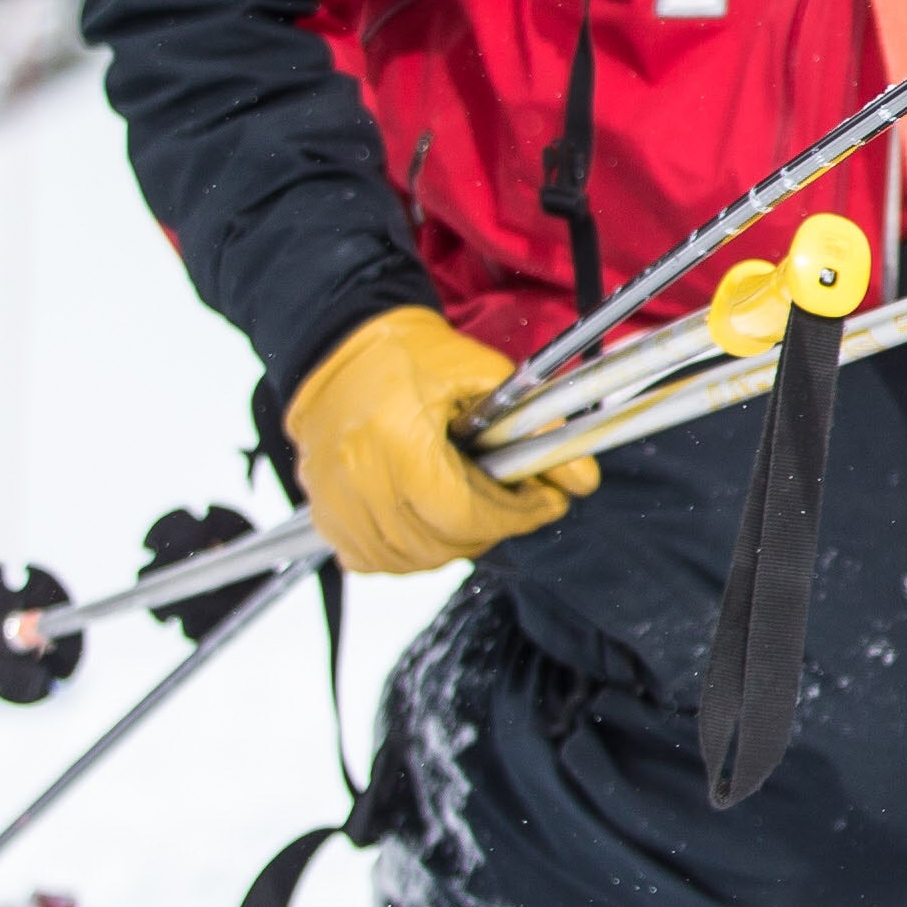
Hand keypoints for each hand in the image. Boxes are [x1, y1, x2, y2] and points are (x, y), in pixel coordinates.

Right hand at [288, 307, 598, 575]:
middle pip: (436, 542)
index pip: (464, 513)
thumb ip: (536, 428)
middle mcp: (357, 477)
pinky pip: (368, 558)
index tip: (547, 501)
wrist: (344, 347)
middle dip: (492, 530)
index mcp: (397, 441)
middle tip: (519, 504)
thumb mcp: (484, 377)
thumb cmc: (412, 355)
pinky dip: (405, 553)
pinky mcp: (322, 509)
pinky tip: (430, 525)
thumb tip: (583, 480)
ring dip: (453, 545)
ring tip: (479, 512)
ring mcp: (334, 498)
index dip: (515, 516)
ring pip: (405, 559)